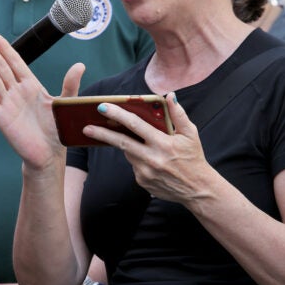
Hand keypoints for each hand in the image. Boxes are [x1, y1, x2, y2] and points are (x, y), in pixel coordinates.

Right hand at [0, 32, 83, 169]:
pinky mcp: (2, 118)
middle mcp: (17, 92)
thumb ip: (70, 84)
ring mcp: (8, 104)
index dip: (4, 49)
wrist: (49, 154)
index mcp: (31, 86)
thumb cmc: (57, 130)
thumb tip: (80, 65)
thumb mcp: (65, 103)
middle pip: (1, 67)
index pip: (15, 63)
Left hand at [85, 93, 216, 203]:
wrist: (197, 189)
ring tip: (139, 142)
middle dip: (102, 134)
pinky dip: (138, 158)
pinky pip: (134, 165)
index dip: (118, 115)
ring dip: (127, 145)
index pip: (136, 125)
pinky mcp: (142, 181)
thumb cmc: (194, 158)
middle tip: (87, 127)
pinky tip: (150, 160)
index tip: (103, 107)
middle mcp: (152, 158)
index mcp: (163, 143)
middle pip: (121, 142)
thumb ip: (178, 114)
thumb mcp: (191, 134)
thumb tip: (169, 95)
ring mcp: (145, 172)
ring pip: (128, 153)